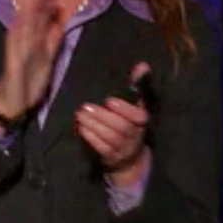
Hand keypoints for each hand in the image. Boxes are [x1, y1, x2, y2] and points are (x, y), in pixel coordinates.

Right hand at [0, 0, 66, 118]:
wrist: (13, 100)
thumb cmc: (30, 79)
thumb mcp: (46, 57)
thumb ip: (52, 40)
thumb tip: (59, 21)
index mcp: (33, 39)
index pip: (40, 16)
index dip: (47, 0)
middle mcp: (23, 40)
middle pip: (32, 17)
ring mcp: (17, 49)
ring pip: (25, 26)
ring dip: (30, 11)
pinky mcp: (14, 60)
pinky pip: (17, 44)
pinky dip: (20, 31)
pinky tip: (22, 20)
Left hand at [75, 62, 151, 186]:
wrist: (130, 157)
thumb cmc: (129, 122)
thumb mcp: (134, 104)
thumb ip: (136, 84)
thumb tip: (142, 64)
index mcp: (142, 121)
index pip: (138, 116)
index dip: (125, 109)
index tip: (109, 100)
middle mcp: (135, 136)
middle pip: (121, 127)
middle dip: (102, 116)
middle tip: (85, 106)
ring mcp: (124, 149)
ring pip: (110, 138)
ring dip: (93, 125)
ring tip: (80, 115)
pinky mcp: (112, 158)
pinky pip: (102, 149)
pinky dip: (91, 138)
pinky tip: (81, 128)